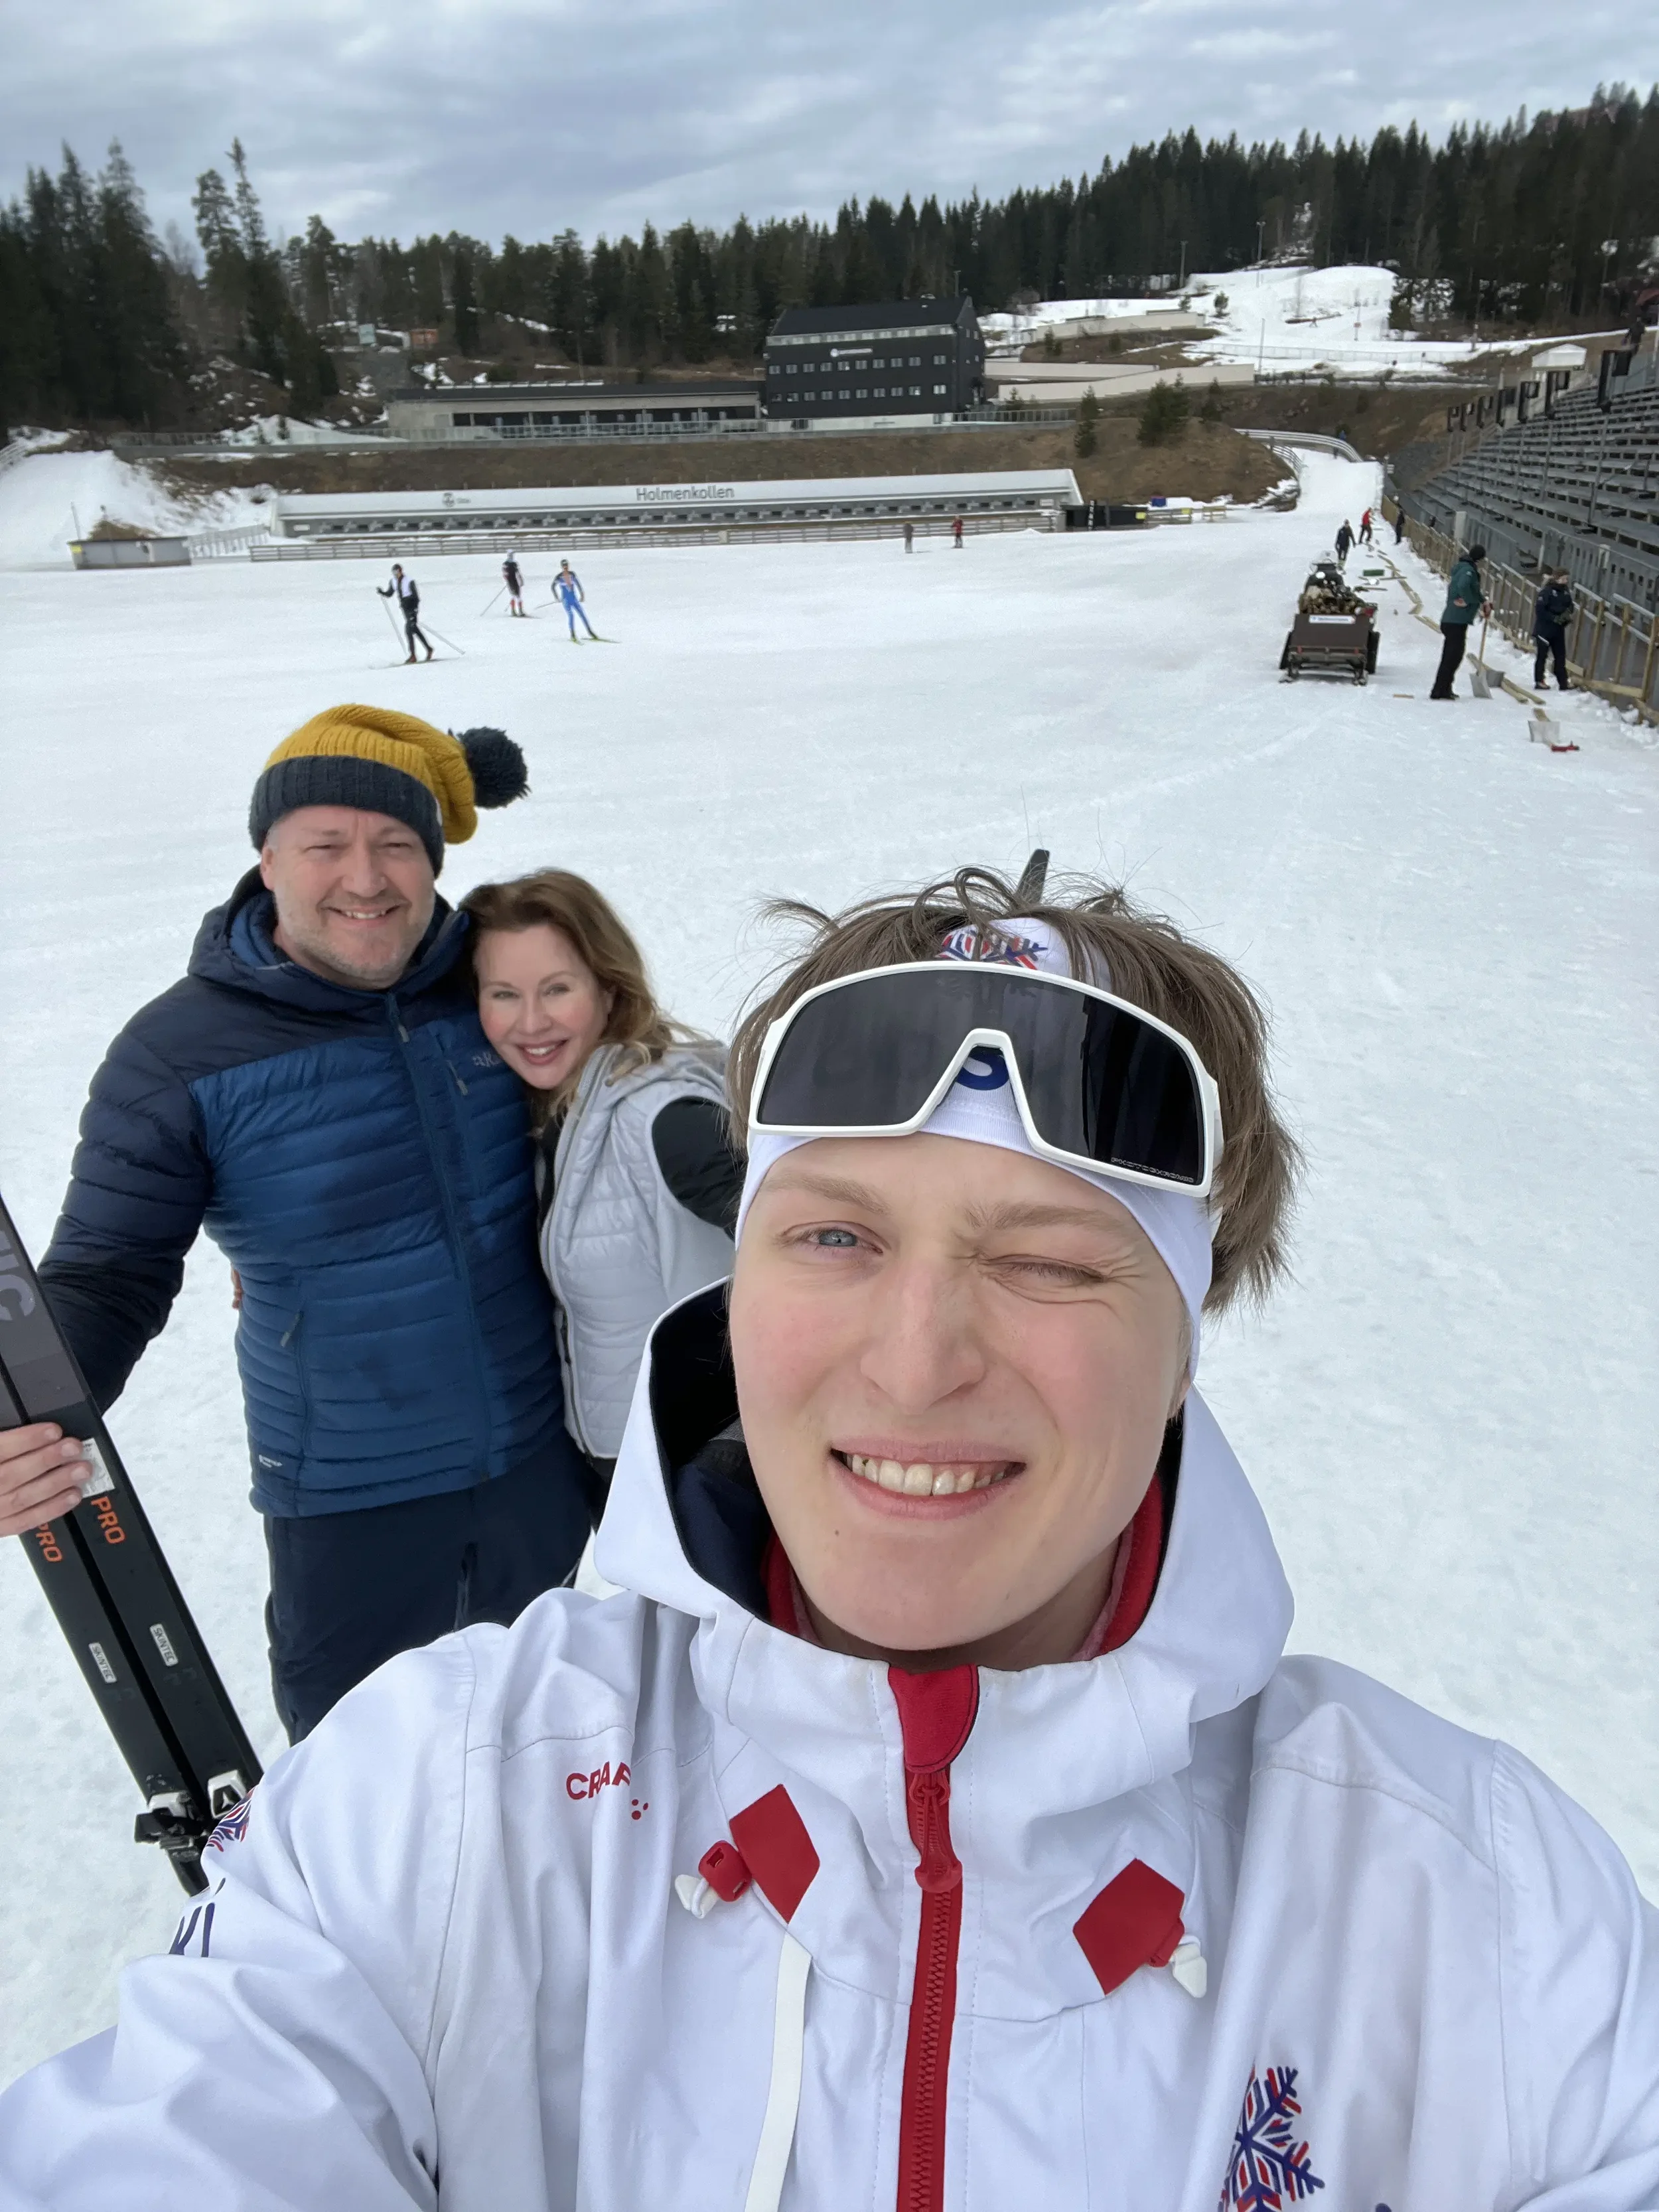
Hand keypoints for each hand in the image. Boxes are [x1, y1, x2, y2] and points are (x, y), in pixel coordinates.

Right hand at [0, 1423, 96, 1538]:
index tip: (53, 1430)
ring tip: (81, 1469)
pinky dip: (50, 1509)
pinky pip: (23, 1522)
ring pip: (20, 1499)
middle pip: (11, 1475)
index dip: (26, 1440)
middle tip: (74, 1447)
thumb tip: (27, 1430)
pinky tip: (71, 1496)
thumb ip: (0, 1435)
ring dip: (55, 1484)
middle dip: (46, 1460)